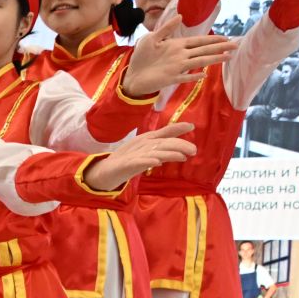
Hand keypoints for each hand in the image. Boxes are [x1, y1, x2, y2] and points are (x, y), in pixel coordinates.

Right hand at [83, 123, 197, 189]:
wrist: (105, 171)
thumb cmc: (129, 158)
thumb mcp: (148, 148)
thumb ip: (164, 140)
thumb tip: (185, 131)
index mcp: (146, 140)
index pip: (164, 134)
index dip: (176, 129)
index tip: (191, 126)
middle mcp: (142, 145)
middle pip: (162, 143)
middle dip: (178, 145)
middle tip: (193, 150)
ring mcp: (134, 154)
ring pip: (153, 152)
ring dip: (167, 153)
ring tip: (181, 156)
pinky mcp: (126, 165)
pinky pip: (138, 162)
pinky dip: (147, 161)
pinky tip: (156, 162)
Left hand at [121, 19, 234, 96]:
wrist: (132, 75)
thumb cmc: (141, 57)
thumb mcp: (151, 38)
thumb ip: (166, 28)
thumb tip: (181, 16)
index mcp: (177, 46)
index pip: (198, 42)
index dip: (212, 40)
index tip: (226, 38)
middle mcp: (180, 56)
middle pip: (203, 51)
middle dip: (219, 48)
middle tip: (236, 46)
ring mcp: (176, 68)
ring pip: (198, 62)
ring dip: (213, 60)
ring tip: (228, 57)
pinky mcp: (170, 78)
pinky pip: (184, 78)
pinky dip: (193, 76)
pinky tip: (204, 75)